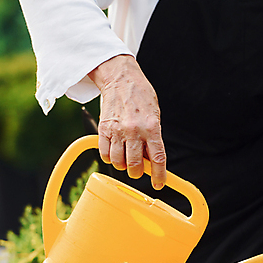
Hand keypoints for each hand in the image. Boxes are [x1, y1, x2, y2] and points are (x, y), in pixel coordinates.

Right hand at [88, 55, 166, 189]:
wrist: (121, 78)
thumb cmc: (141, 96)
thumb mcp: (154, 115)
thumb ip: (153, 137)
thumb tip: (151, 160)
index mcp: (151, 127)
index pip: (158, 158)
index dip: (159, 175)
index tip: (159, 184)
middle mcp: (134, 130)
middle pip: (135, 165)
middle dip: (137, 172)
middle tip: (138, 169)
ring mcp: (117, 131)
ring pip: (118, 163)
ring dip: (123, 165)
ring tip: (126, 158)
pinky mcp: (103, 129)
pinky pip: (105, 154)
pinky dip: (110, 157)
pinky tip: (115, 151)